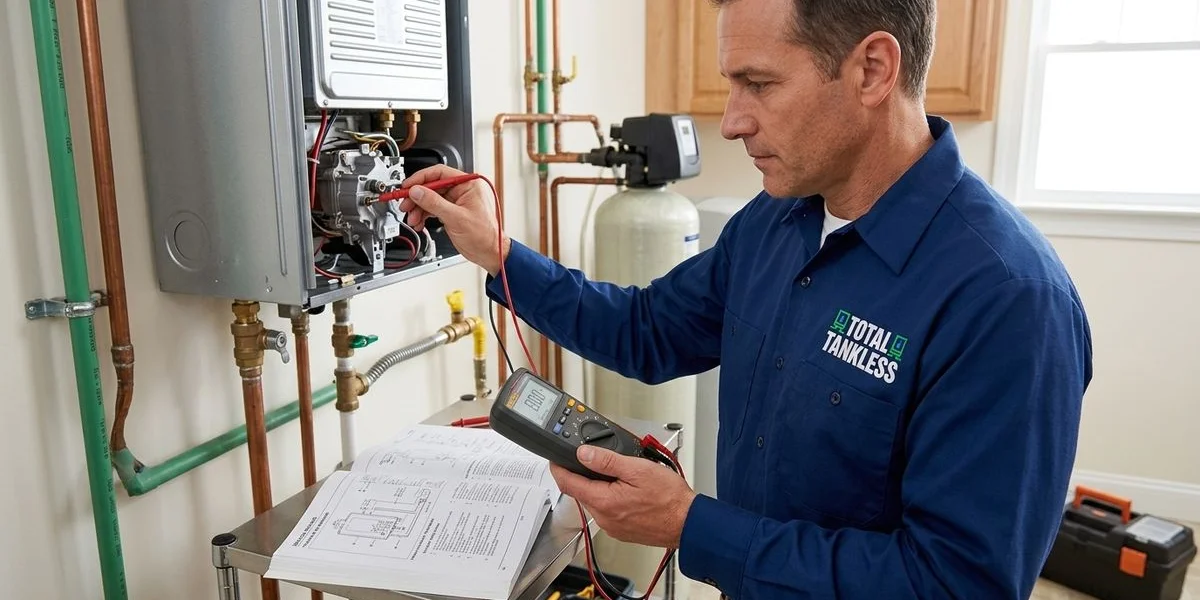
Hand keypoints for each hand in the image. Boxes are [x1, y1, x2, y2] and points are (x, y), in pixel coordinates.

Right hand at [397, 165, 510, 275]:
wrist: (489, 253)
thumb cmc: (484, 236)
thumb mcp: (456, 217)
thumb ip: (434, 203)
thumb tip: (417, 191)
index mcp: (469, 184)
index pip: (440, 173)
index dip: (421, 179)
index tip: (408, 186)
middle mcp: (463, 190)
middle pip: (432, 186)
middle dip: (417, 197)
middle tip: (405, 204)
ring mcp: (457, 201)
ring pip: (431, 198)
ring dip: (418, 209)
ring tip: (412, 218)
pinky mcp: (452, 211)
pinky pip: (434, 208)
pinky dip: (424, 215)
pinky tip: (418, 222)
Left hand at [550, 445, 695, 548]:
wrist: (688, 523)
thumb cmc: (668, 499)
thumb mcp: (637, 469)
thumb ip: (607, 461)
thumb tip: (583, 454)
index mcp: (603, 501)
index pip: (568, 483)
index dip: (558, 467)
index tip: (554, 458)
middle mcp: (604, 517)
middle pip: (581, 491)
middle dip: (584, 474)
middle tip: (596, 458)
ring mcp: (612, 526)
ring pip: (595, 500)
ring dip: (600, 486)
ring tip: (621, 473)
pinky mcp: (621, 530)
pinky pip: (608, 510)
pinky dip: (611, 497)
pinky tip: (628, 490)